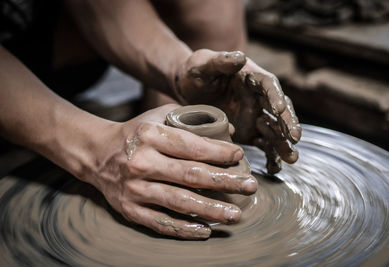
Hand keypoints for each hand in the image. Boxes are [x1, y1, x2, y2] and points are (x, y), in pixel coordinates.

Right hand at [88, 104, 257, 238]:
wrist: (96, 153)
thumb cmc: (135, 134)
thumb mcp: (158, 116)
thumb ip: (191, 118)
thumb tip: (229, 129)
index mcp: (151, 136)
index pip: (192, 146)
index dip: (219, 153)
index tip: (238, 157)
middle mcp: (142, 162)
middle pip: (191, 175)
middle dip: (225, 182)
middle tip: (250, 186)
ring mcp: (134, 188)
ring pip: (179, 201)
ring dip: (210, 209)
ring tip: (235, 214)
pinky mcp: (129, 209)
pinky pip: (160, 222)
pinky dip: (184, 229)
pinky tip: (205, 230)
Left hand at [173, 49, 301, 173]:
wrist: (186, 91)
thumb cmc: (195, 72)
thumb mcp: (202, 64)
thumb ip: (220, 61)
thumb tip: (239, 57)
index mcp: (252, 77)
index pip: (268, 85)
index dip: (275, 96)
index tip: (279, 109)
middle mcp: (258, 98)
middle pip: (279, 110)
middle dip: (288, 123)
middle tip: (295, 138)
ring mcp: (255, 117)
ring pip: (275, 130)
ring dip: (284, 143)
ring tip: (291, 158)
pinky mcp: (249, 133)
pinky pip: (264, 145)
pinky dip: (270, 157)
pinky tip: (274, 169)